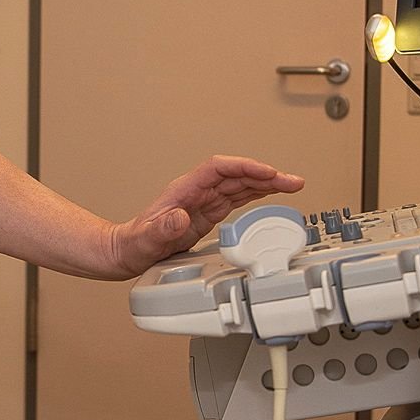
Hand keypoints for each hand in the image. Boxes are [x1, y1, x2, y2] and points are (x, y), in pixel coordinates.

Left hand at [103, 156, 304, 277]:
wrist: (126, 252)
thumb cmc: (133, 244)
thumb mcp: (145, 240)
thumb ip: (161, 229)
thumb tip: (179, 217)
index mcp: (183, 191)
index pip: (218, 168)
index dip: (244, 167)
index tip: (267, 173)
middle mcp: (196, 193)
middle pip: (236, 175)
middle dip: (265, 175)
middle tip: (293, 181)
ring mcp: (203, 202)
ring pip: (240, 185)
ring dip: (266, 184)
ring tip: (292, 186)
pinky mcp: (207, 214)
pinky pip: (236, 199)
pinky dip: (256, 195)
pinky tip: (271, 195)